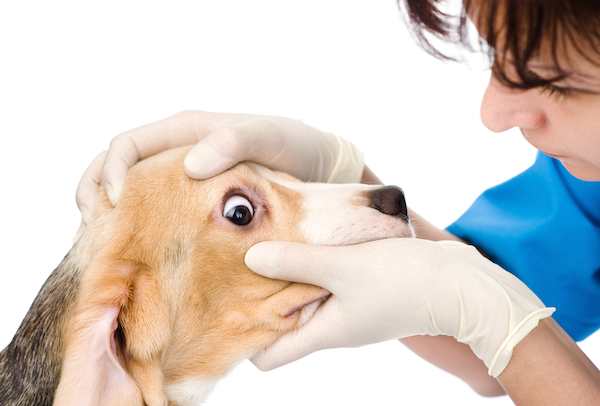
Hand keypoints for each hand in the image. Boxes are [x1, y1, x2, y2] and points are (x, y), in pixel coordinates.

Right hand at [75, 111, 363, 241]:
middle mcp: (177, 152)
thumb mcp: (270, 138)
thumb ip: (233, 143)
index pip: (126, 145)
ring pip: (132, 194)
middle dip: (97, 195)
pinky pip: (157, 212)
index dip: (110, 171)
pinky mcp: (194, 202)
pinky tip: (145, 252)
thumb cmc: (295, 147)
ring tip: (113, 248)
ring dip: (114, 216)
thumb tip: (189, 165)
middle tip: (98, 234)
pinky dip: (141, 228)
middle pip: (115, 169)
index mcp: (186, 130)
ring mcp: (183, 177)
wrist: (318, 168)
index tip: (113, 203)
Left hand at [245, 238, 553, 376]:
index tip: (226, 308)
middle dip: (262, 299)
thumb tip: (250, 258)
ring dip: (289, 276)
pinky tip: (307, 238)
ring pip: (306, 297)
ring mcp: (350, 308)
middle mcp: (333, 325)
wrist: (461, 283)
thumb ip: (296, 262)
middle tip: (238, 266)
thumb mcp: (343, 267)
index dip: (246, 340)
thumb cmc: (404, 281)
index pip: (270, 356)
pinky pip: (328, 281)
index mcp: (324, 332)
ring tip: (268, 244)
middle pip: (284, 323)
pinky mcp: (365, 289)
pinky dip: (314, 265)